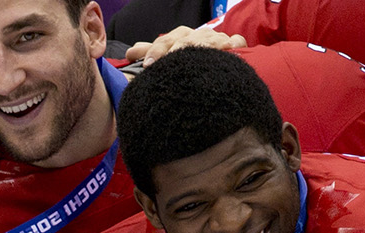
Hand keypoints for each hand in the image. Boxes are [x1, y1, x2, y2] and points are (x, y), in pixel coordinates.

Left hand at [123, 26, 247, 64]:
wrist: (223, 55)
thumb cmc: (194, 54)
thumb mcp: (172, 52)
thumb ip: (152, 51)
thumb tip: (130, 53)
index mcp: (182, 37)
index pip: (165, 40)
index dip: (154, 50)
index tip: (142, 63)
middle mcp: (198, 36)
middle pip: (182, 40)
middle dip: (168, 51)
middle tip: (154, 64)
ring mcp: (216, 39)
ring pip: (204, 41)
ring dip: (193, 49)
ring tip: (181, 59)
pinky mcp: (234, 45)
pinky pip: (235, 43)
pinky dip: (232, 45)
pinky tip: (226, 51)